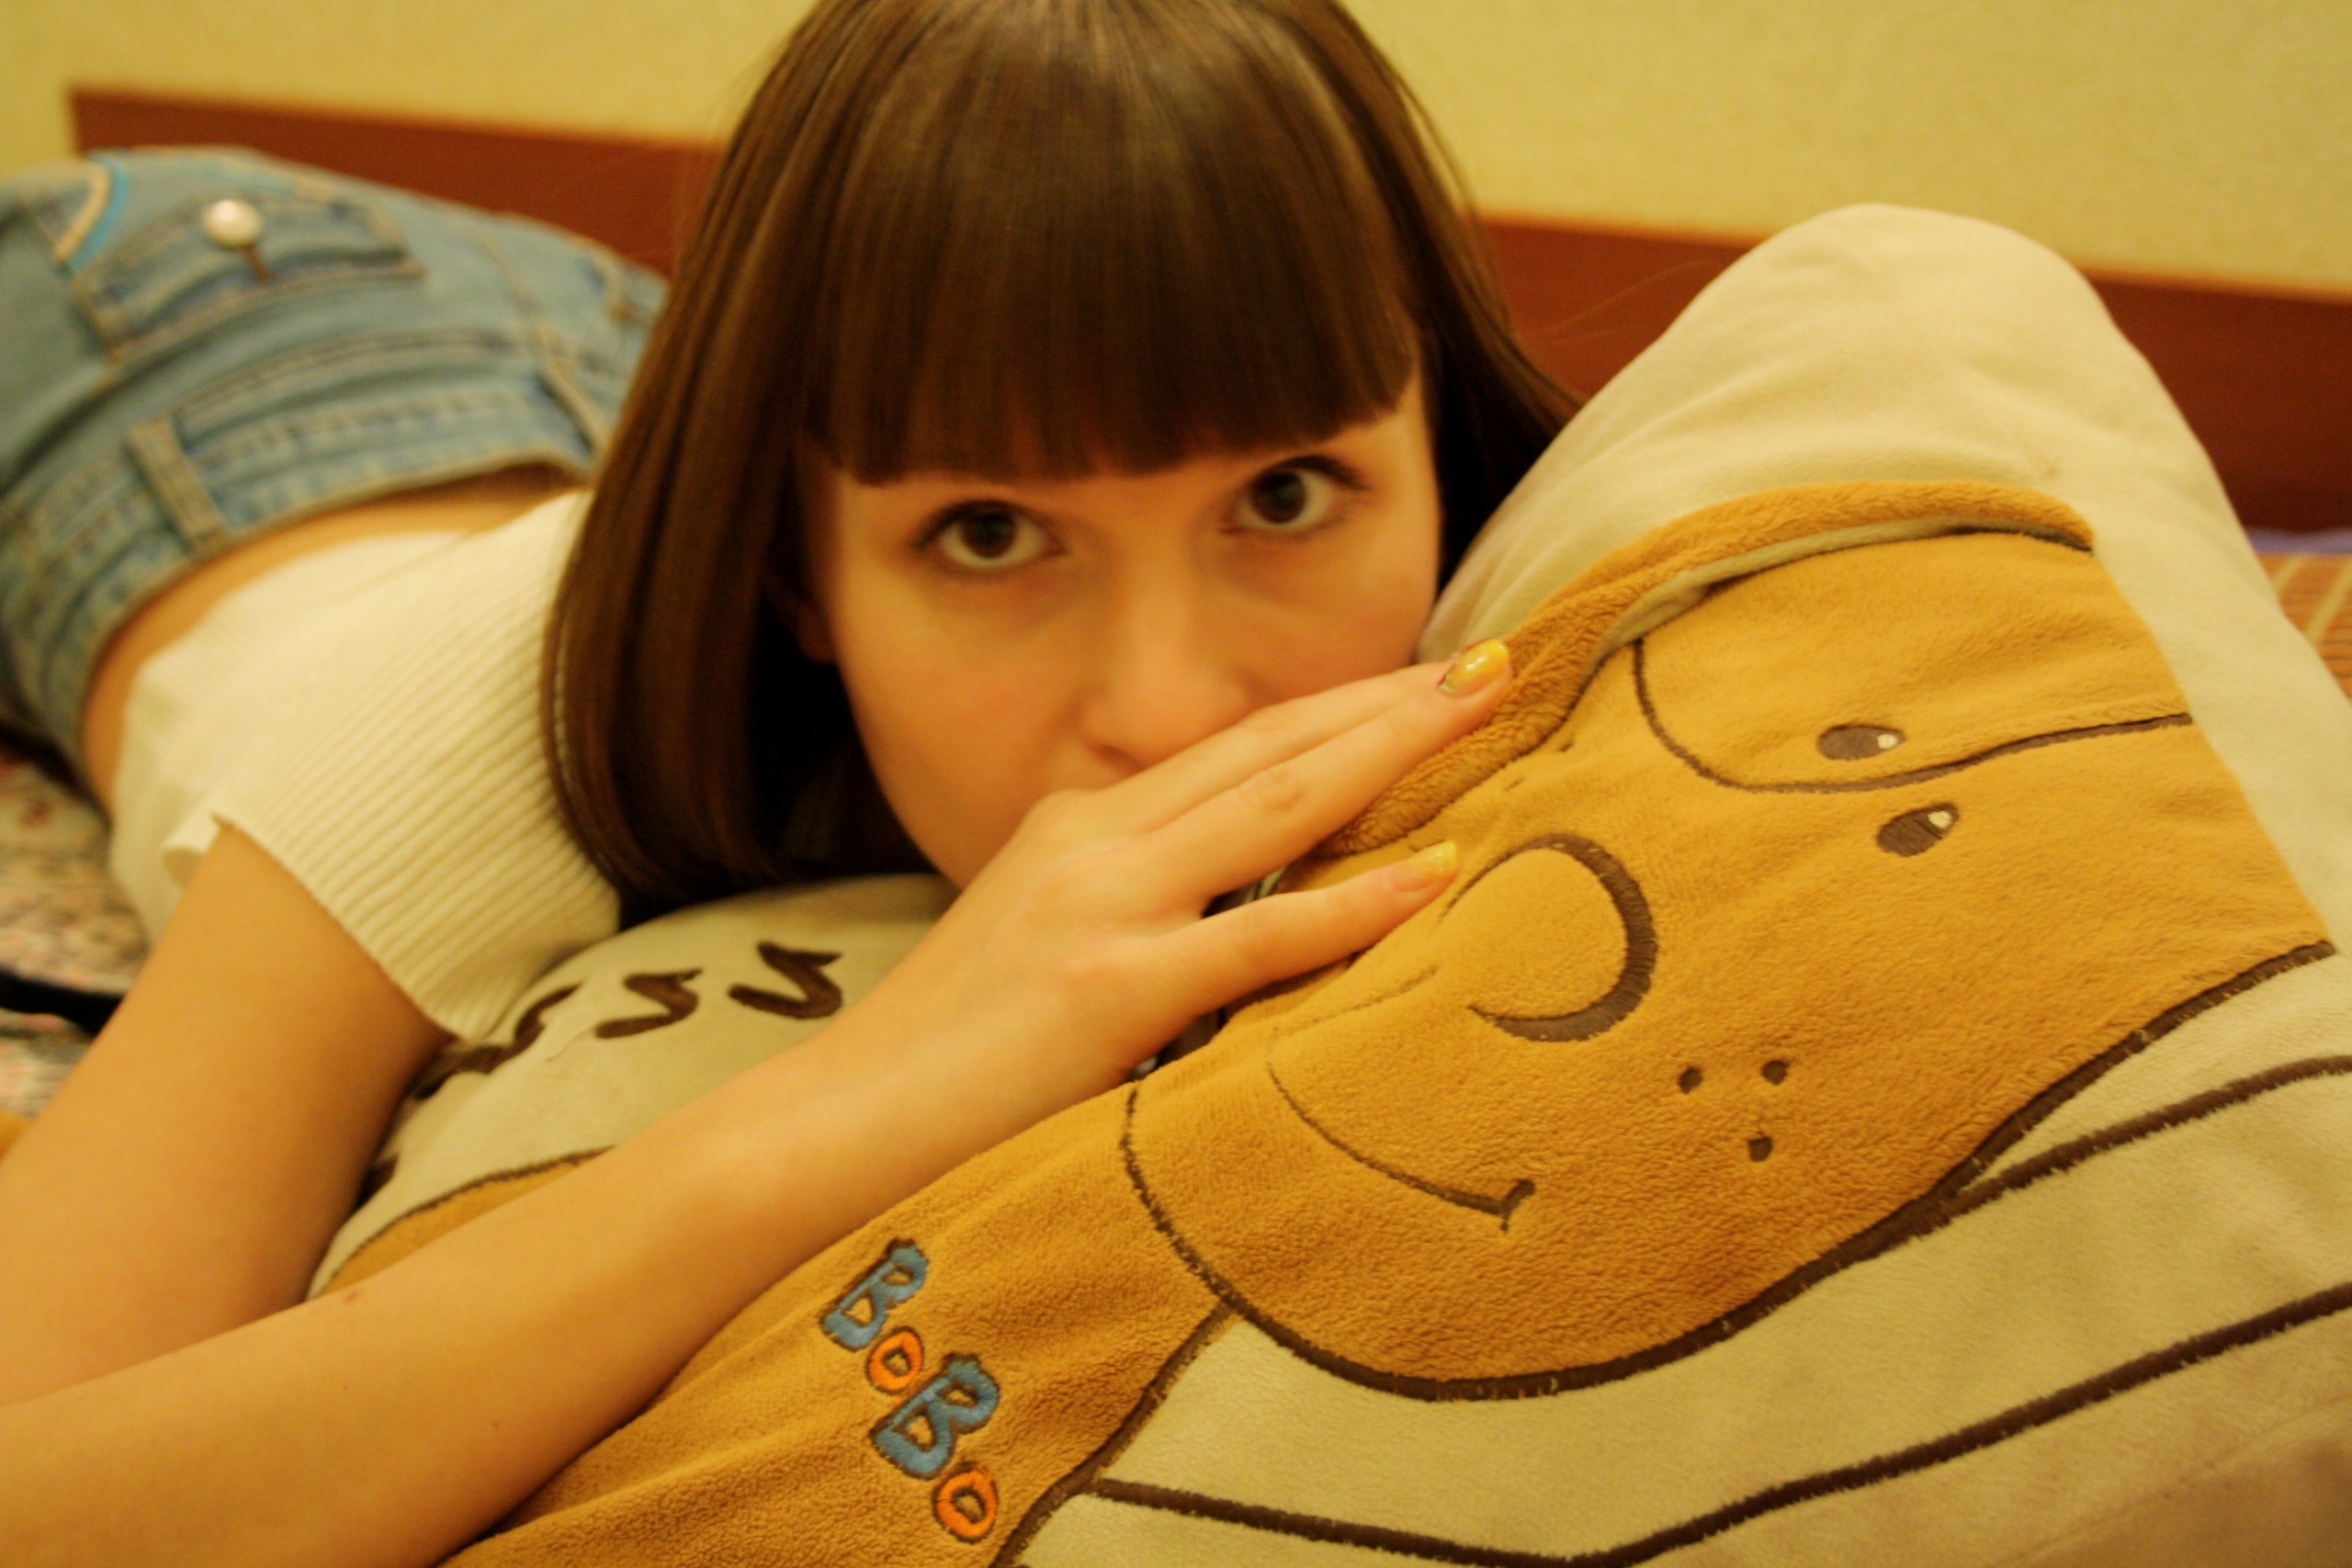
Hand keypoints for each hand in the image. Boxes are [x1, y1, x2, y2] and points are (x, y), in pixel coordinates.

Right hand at [848, 640, 1514, 1138]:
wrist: (831, 1127)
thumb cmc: (946, 1058)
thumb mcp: (1043, 945)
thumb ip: (1133, 909)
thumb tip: (1244, 909)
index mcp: (1080, 824)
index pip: (1239, 745)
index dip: (1343, 704)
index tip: (1433, 676)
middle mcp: (1094, 839)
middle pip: (1271, 747)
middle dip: (1388, 699)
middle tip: (1496, 660)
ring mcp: (1099, 905)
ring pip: (1275, 806)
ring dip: (1390, 750)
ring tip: (1484, 709)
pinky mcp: (1105, 989)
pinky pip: (1256, 935)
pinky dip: (1352, 902)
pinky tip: (1433, 874)